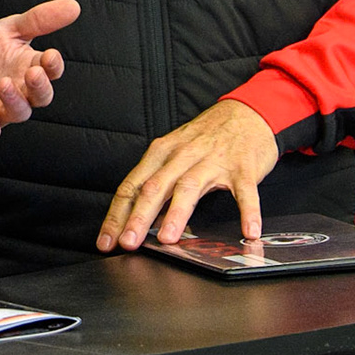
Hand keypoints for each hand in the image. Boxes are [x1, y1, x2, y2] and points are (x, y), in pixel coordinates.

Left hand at [0, 0, 78, 140]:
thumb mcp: (8, 31)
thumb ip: (38, 20)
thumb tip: (74, 5)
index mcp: (29, 68)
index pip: (50, 71)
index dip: (53, 66)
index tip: (50, 55)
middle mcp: (20, 93)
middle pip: (40, 97)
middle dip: (39, 86)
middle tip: (32, 72)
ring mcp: (1, 110)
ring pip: (17, 113)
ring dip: (12, 99)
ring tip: (3, 83)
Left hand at [97, 98, 277, 252]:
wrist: (245, 112)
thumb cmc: (206, 138)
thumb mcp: (174, 152)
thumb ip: (157, 180)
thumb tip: (138, 218)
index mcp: (161, 153)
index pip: (132, 186)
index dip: (117, 214)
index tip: (106, 240)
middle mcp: (182, 156)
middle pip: (154, 187)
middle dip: (139, 217)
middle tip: (128, 242)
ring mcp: (213, 161)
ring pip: (189, 187)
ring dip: (176, 213)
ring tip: (167, 239)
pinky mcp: (243, 167)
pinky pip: (245, 192)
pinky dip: (247, 211)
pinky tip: (247, 232)